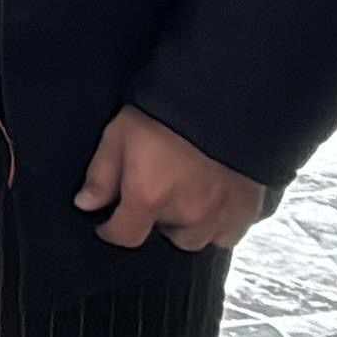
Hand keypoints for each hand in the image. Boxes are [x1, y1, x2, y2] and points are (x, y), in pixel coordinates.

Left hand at [75, 108, 265, 251]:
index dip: (112, 230)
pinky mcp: (250, 208)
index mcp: (150, 196)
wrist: (225, 97)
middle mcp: (187, 214)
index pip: (125, 236)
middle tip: (157, 194)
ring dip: (189, 225)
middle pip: (166, 237)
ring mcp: (222, 214)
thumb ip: (101, 175)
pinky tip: (213, 201)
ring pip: (200, 239)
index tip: (108, 223)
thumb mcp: (120, 134)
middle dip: (157, 221)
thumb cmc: (166, 112)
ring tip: (185, 198)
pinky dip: (220, 223)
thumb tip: (86, 204)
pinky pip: (231, 232)